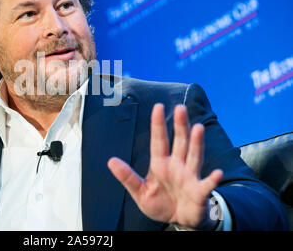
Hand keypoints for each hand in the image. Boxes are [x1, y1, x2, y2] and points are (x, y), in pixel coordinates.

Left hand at [107, 103, 222, 228]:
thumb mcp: (140, 192)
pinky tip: (217, 174)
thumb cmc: (159, 203)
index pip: (159, 140)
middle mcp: (177, 165)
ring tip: (198, 128)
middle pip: (179, 142)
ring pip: (194, 156)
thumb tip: (110, 161)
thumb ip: (127, 177)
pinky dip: (212, 180)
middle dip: (180, 126)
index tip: (158, 106)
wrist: (178, 220)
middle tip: (180, 108)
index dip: (158, 124)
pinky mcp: (199, 192)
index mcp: (160, 164)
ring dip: (196, 143)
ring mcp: (190, 177)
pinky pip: (206, 185)